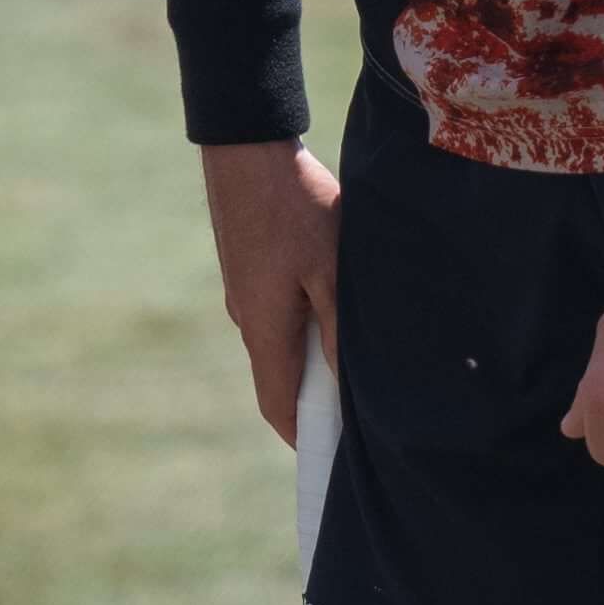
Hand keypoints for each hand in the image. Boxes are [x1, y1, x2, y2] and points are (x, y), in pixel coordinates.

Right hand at [200, 140, 341, 442]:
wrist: (247, 146)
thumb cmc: (295, 207)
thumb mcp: (331, 269)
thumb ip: (340, 331)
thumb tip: (348, 387)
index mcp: (264, 328)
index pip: (279, 406)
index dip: (305, 438)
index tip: (335, 459)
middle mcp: (245, 317)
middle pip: (279, 378)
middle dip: (317, 400)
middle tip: (361, 406)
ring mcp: (242, 291)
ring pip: (279, 342)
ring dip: (313, 356)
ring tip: (355, 350)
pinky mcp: (246, 268)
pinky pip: (275, 313)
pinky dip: (303, 324)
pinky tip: (332, 303)